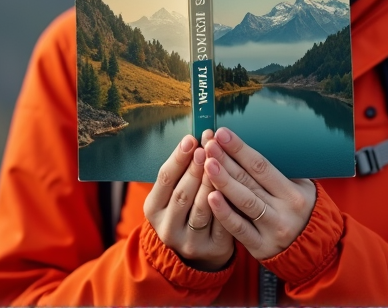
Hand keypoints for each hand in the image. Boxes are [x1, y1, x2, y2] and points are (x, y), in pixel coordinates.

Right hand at [143, 131, 233, 270]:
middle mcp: (168, 228)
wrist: (199, 248)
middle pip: (182, 193)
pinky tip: (234, 184)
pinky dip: (227, 201)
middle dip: (196, 167)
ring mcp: (190, 241)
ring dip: (211, 181)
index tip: (191, 138)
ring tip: (220, 160)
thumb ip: (182, 170)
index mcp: (154, 209)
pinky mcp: (213, 249)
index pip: (164, 179)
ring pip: (202, 207)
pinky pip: (222, 222)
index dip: (178, 157)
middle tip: (207, 145)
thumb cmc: (187, 209)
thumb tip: (198, 138)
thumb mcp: (174, 192)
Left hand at [203, 127, 315, 260]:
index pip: (261, 166)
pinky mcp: (261, 248)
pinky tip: (210, 197)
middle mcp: (283, 210)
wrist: (316, 251)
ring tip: (207, 164)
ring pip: (244, 202)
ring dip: (223, 181)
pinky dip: (224, 213)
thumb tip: (252, 147)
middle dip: (227, 160)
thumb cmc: (303, 210)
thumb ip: (280, 171)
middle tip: (209, 144)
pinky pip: (240, 229)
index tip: (223, 134)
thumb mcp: (302, 187)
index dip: (240, 149)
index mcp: (292, 192)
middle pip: (249, 181)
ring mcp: (272, 230)